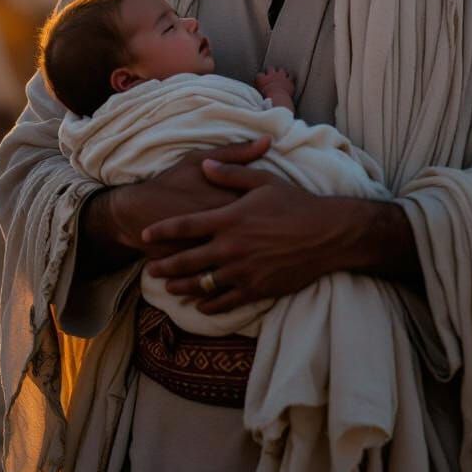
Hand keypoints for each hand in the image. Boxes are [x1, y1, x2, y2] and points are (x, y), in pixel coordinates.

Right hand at [78, 138, 271, 273]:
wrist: (136, 210)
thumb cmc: (172, 181)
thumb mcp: (200, 160)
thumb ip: (236, 153)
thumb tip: (267, 140)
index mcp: (225, 204)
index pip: (261, 213)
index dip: (280, 218)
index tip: (295, 221)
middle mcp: (217, 231)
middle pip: (254, 244)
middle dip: (272, 250)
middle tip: (290, 251)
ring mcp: (205, 253)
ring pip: (235, 267)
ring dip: (253, 270)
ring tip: (270, 273)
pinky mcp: (199, 273)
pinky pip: (212, 284)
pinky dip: (225, 291)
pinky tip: (240, 292)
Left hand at [143, 162, 370, 314]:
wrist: (327, 234)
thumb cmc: (296, 203)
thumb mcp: (263, 181)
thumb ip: (231, 172)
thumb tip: (206, 165)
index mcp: (229, 219)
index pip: (185, 226)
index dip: (162, 231)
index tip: (144, 234)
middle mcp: (231, 247)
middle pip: (187, 260)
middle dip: (165, 265)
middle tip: (150, 269)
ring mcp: (243, 271)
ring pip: (202, 284)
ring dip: (182, 287)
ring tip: (169, 287)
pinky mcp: (257, 289)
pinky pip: (225, 302)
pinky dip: (209, 305)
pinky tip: (201, 306)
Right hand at [254, 66, 294, 102]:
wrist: (279, 98)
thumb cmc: (268, 97)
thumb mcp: (260, 93)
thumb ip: (259, 88)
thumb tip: (257, 87)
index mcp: (263, 79)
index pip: (259, 75)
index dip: (260, 77)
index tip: (261, 79)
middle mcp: (272, 75)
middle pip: (270, 68)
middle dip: (270, 69)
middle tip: (270, 73)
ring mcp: (281, 76)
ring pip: (281, 70)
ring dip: (280, 72)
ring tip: (280, 74)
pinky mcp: (289, 80)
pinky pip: (290, 76)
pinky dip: (289, 77)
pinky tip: (289, 79)